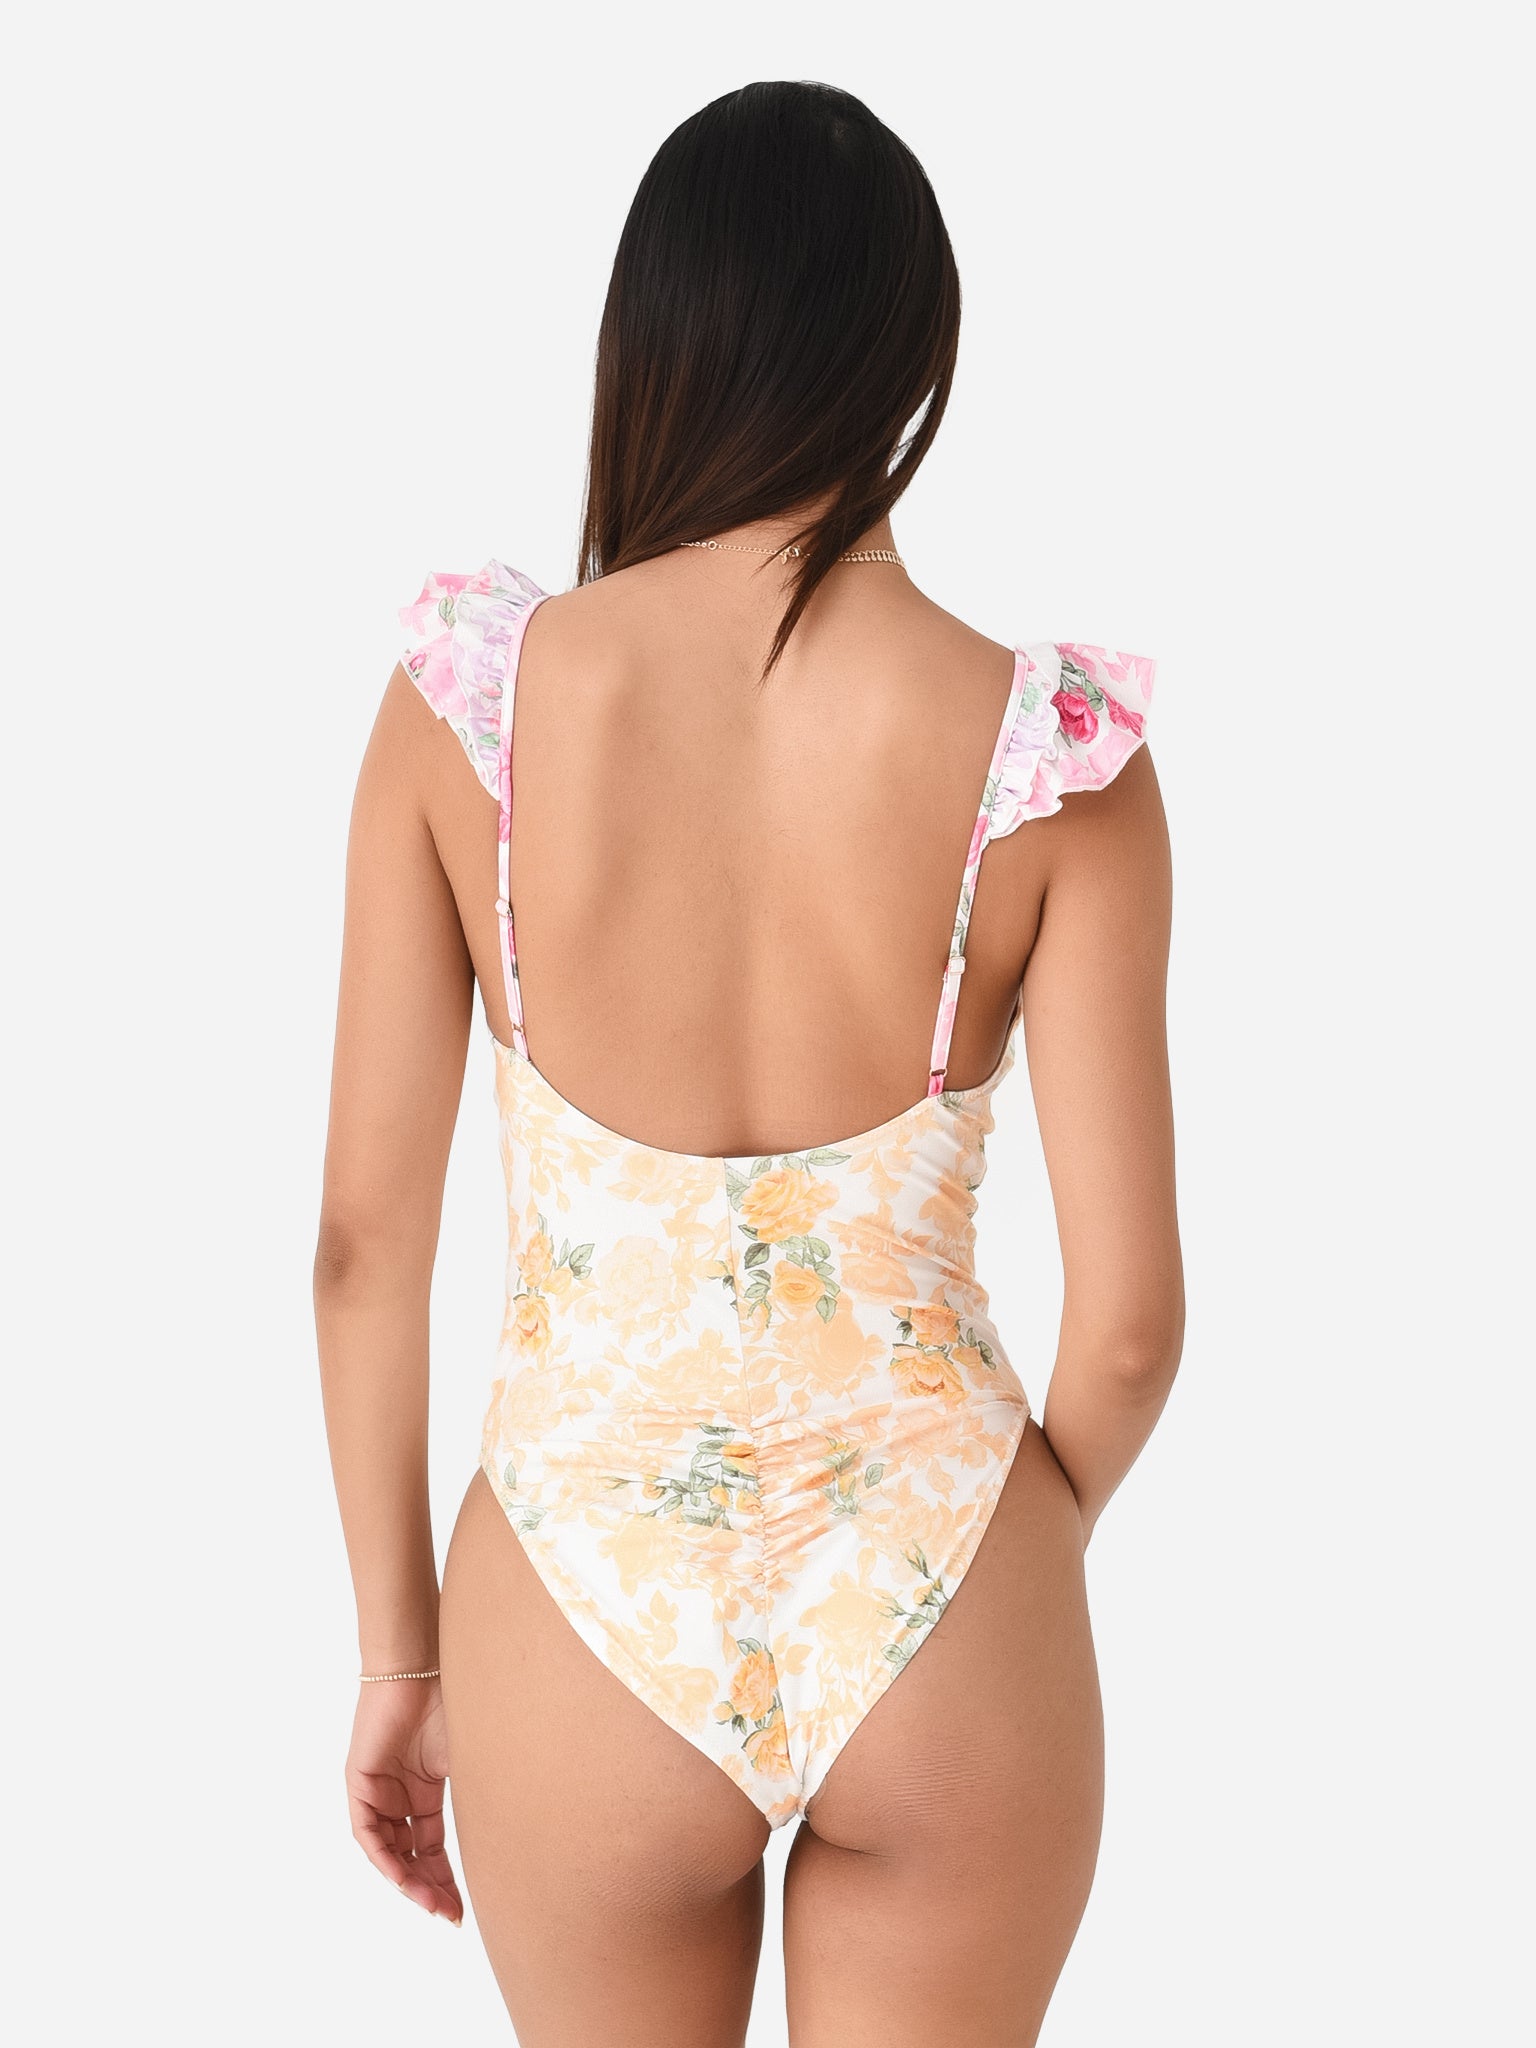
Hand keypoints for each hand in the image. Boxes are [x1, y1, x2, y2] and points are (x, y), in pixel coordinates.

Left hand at [346, 1678, 462, 1923]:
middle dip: (430, 1888)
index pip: (432, 1845)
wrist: (422, 1667)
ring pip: (388, 1851)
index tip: (463, 1908)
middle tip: (450, 1915)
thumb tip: (512, 1832)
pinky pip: (368, 1833)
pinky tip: (403, 1878)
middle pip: (411, 1855)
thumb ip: (477, 1793)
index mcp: (425, 1789)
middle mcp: (400, 1795)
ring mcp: (378, 1790)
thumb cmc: (453, 1701)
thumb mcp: (469, 1759)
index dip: (446, 1877)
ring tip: (431, 1904)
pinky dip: (385, 1858)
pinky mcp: (359, 1783)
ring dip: (408, 1881)